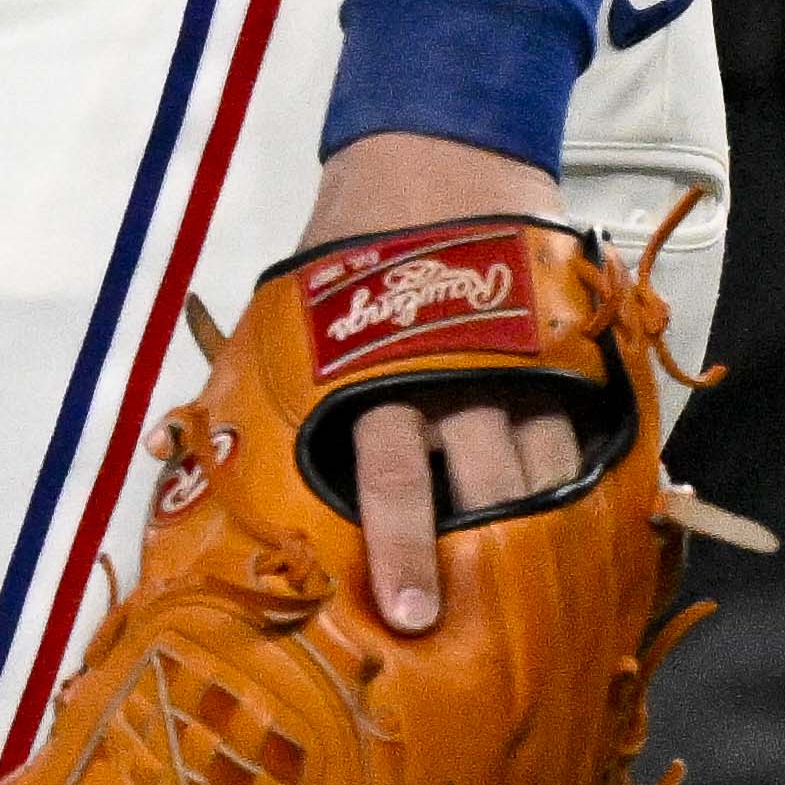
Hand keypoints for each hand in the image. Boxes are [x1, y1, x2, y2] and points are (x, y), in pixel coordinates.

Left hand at [297, 133, 580, 632]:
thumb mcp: (289, 316)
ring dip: (554, 531)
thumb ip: (250, 384)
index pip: (392, 479)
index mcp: (376, 378)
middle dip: (494, 562)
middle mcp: (457, 379)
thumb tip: (168, 451)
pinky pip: (594, 428)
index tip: (411, 615)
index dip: (403, 551)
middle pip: (488, 488)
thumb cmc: (350, 254)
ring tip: (564, 594)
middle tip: (509, 631)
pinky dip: (605, 478)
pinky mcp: (570, 347)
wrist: (433, 153)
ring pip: (550, 466)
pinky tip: (617, 525)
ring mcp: (522, 364)